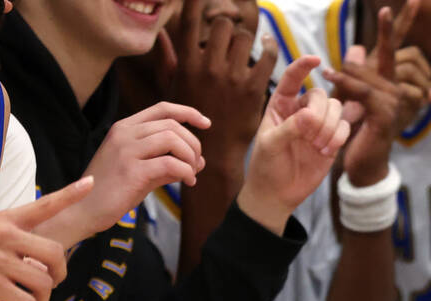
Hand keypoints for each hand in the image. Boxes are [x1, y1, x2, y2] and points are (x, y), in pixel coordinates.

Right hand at [0, 178, 93, 300]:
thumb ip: (20, 247)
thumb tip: (48, 270)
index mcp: (5, 221)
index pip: (42, 205)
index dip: (69, 194)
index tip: (90, 183)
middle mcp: (3, 235)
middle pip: (55, 253)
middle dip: (60, 273)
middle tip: (51, 282)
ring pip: (44, 282)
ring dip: (42, 298)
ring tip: (29, 300)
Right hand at [64, 102, 209, 241]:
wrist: (85, 209)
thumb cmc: (114, 190)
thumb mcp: (142, 169)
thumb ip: (168, 161)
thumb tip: (200, 161)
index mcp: (124, 128)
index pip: (162, 109)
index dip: (188, 113)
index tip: (206, 123)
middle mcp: (124, 134)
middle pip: (172, 125)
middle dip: (193, 143)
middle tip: (197, 163)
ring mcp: (126, 151)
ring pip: (172, 139)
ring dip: (191, 157)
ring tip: (192, 173)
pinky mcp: (132, 171)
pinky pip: (171, 164)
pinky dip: (186, 172)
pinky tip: (188, 182)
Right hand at [167, 0, 277, 174]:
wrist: (215, 154)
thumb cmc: (192, 119)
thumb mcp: (174, 88)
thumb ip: (169, 58)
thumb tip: (161, 32)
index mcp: (187, 64)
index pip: (191, 20)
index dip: (197, 0)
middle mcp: (209, 68)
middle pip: (223, 24)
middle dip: (228, 27)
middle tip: (230, 36)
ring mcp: (233, 78)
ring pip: (245, 37)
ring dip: (246, 39)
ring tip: (245, 46)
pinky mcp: (254, 90)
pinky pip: (268, 57)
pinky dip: (269, 47)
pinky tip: (267, 45)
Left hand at [239, 56, 349, 231]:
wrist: (277, 193)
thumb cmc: (266, 166)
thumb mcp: (271, 144)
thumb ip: (290, 127)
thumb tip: (311, 115)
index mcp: (280, 105)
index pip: (292, 79)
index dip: (302, 66)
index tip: (315, 59)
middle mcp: (301, 111)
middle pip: (321, 96)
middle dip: (320, 114)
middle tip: (310, 137)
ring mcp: (319, 126)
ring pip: (337, 109)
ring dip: (330, 127)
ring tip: (318, 147)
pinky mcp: (332, 141)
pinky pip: (345, 128)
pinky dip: (339, 137)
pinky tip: (326, 151)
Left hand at [324, 1, 428, 184]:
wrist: (362, 167)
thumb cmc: (356, 134)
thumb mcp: (351, 99)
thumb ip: (356, 74)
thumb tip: (357, 49)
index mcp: (392, 84)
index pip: (399, 50)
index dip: (403, 25)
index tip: (412, 0)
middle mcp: (399, 91)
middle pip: (388, 55)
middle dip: (380, 43)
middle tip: (366, 37)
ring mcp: (396, 103)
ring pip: (371, 74)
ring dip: (348, 74)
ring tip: (330, 77)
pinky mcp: (385, 116)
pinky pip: (363, 91)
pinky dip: (345, 83)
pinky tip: (330, 77)